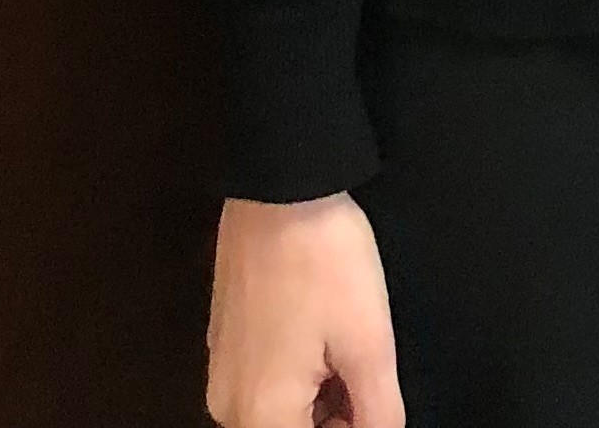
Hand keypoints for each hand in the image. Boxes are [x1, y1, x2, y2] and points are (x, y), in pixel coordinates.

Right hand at [206, 193, 404, 427]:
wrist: (279, 192)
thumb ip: (377, 411)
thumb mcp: (369, 344)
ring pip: (281, 413)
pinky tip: (327, 337)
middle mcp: (227, 406)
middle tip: (368, 375)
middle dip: (338, 418)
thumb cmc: (325, 265)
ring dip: (322, 400)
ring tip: (350, 349)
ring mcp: (220, 373)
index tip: (374, 399)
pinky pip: (265, 385)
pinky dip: (301, 377)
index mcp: (258, 416)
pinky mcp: (224, 344)